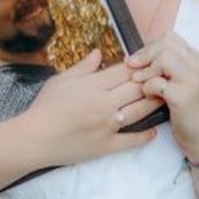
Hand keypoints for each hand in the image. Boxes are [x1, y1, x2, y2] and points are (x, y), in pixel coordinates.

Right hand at [19, 49, 160, 165]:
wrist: (34, 138)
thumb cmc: (44, 107)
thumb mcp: (61, 80)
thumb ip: (83, 67)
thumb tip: (100, 52)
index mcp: (93, 85)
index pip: (125, 71)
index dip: (140, 66)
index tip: (149, 63)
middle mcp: (104, 103)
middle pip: (137, 88)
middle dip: (152, 81)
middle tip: (164, 78)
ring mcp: (107, 125)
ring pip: (140, 111)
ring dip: (154, 104)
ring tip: (165, 98)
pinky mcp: (106, 146)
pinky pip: (131, 141)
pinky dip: (145, 136)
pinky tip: (153, 130)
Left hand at [126, 34, 198, 159]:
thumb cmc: (187, 110)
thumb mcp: (181, 82)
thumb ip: (168, 67)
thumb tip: (138, 56)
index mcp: (196, 60)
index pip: (169, 38)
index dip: (150, 46)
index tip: (138, 59)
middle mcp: (197, 66)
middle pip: (165, 44)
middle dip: (145, 55)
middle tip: (133, 67)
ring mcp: (192, 81)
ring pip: (163, 58)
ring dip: (146, 70)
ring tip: (140, 82)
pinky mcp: (183, 97)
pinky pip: (157, 82)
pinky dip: (147, 87)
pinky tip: (148, 95)